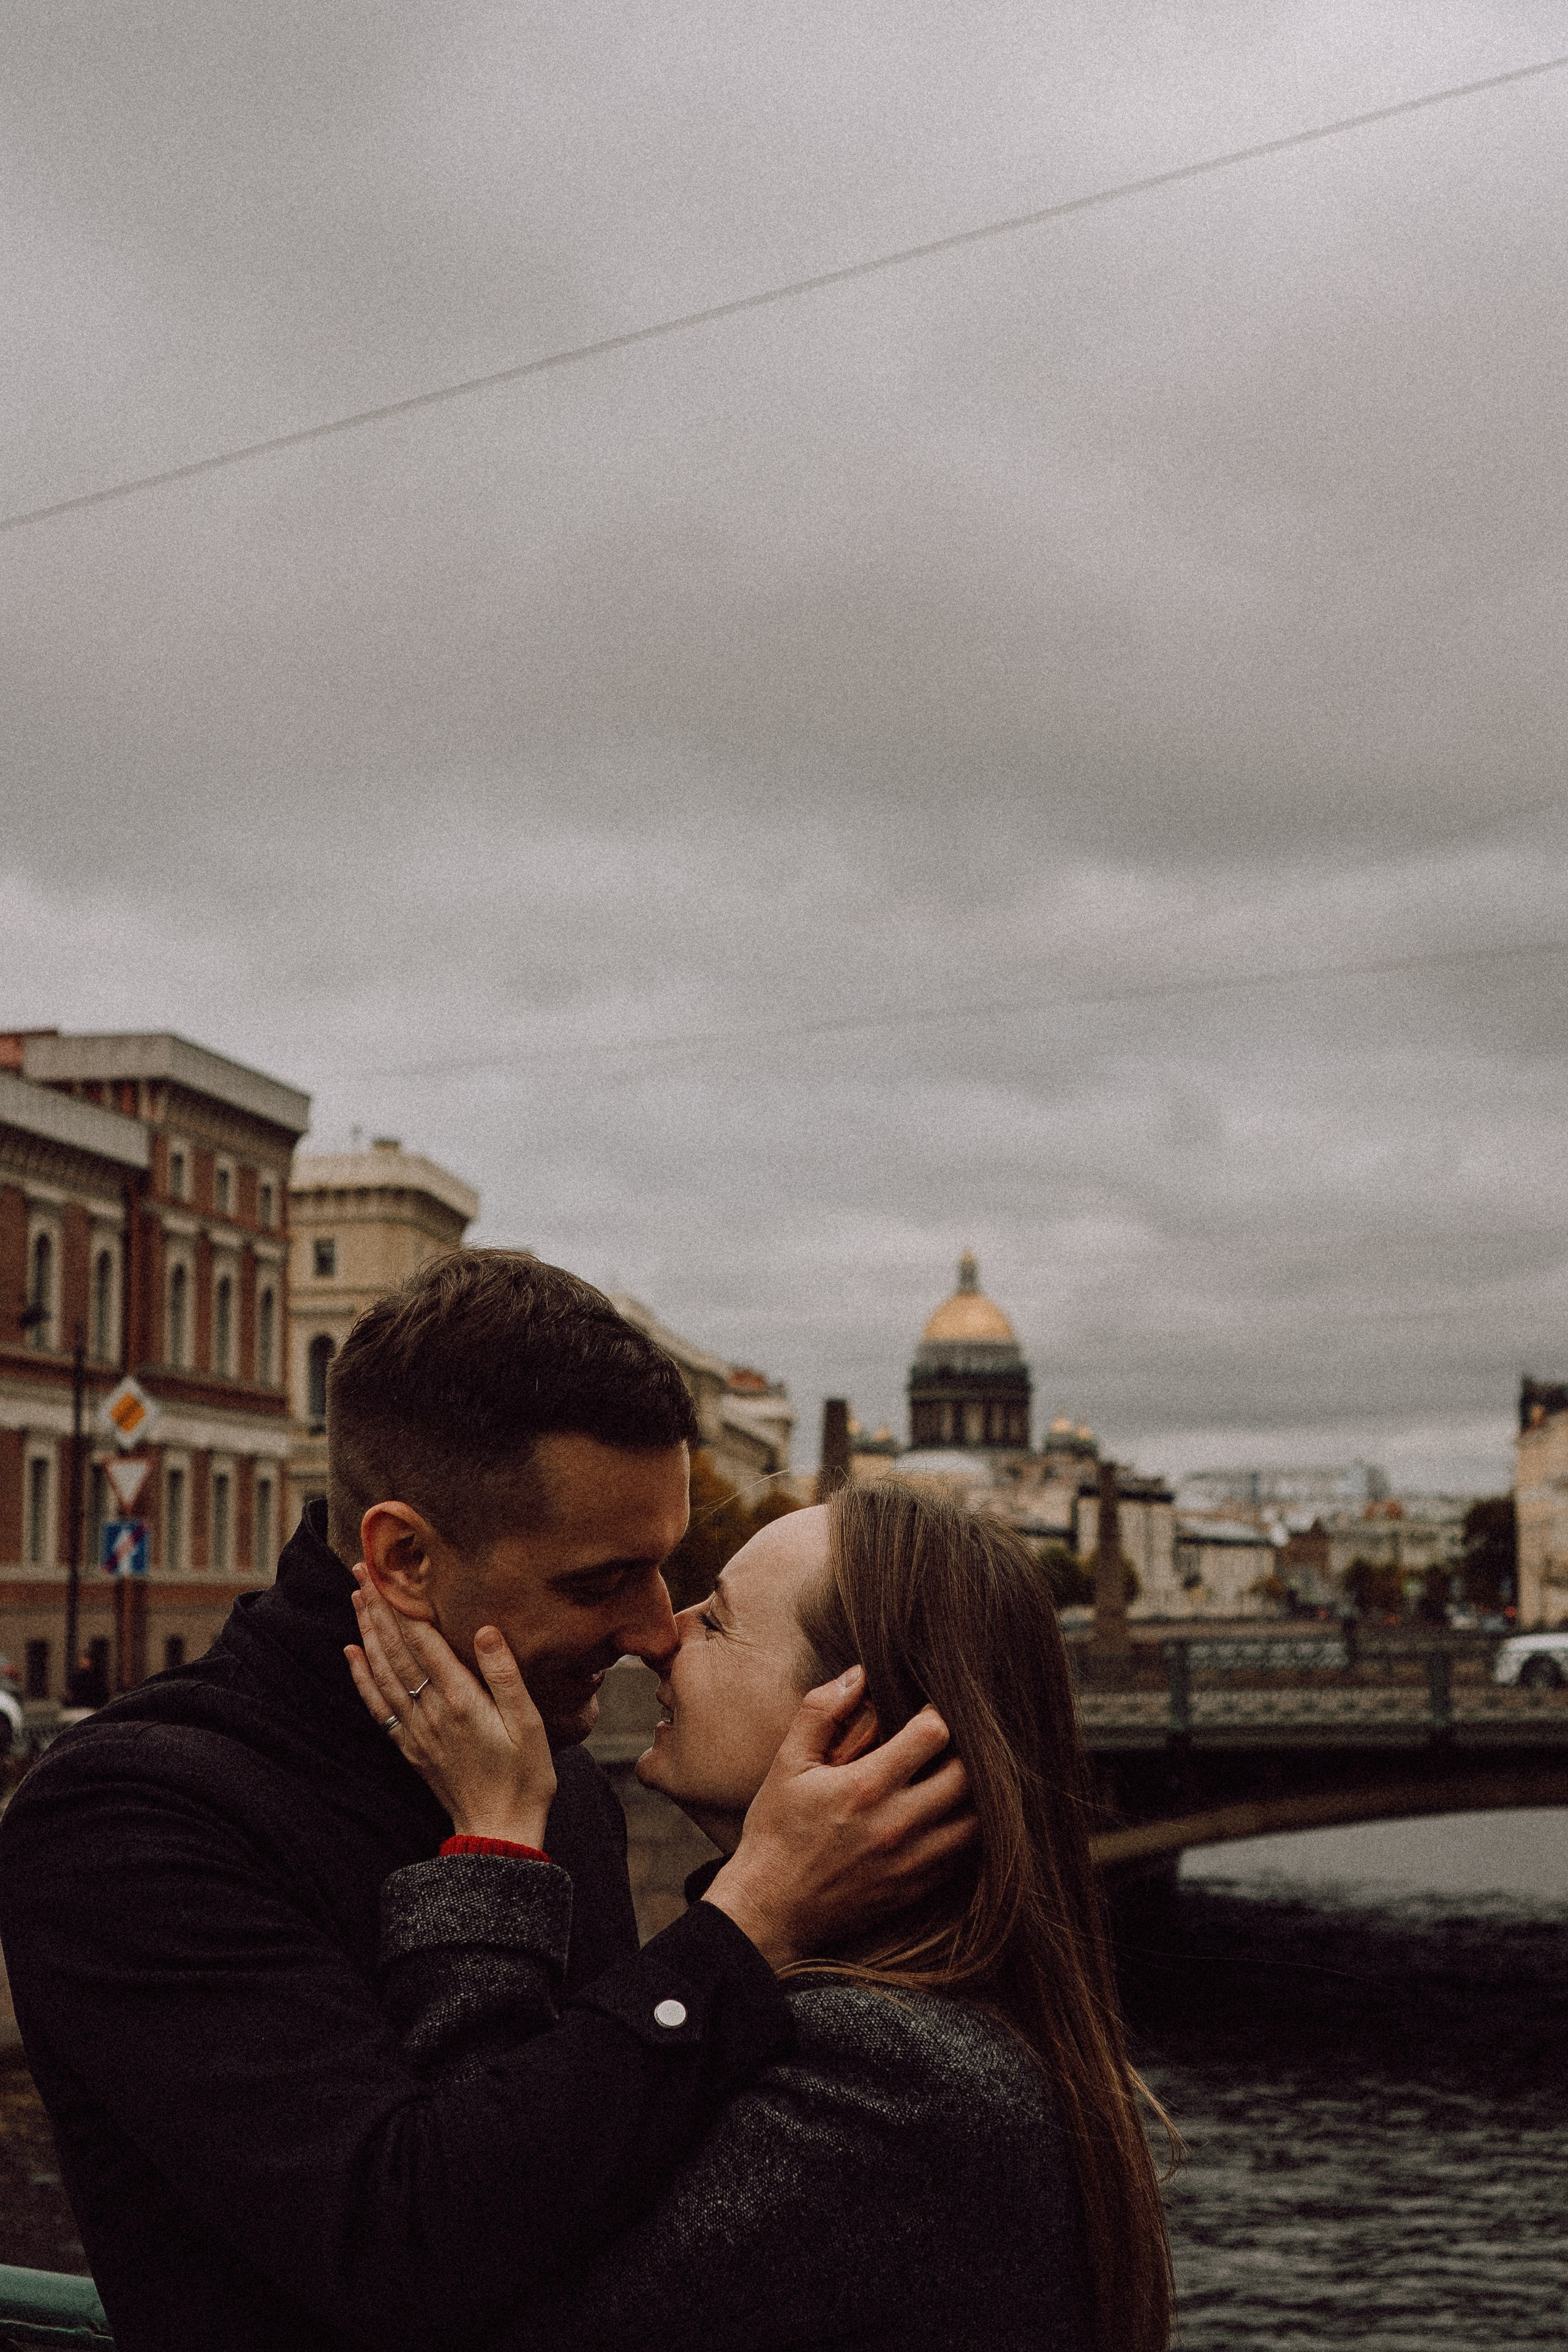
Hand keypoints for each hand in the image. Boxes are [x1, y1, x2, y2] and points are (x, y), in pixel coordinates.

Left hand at [345, 1571, 556, 1848]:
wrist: (499, 1831)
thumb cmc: (525, 1775)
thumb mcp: (529, 1723)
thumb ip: (504, 1674)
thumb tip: (484, 1628)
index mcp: (462, 1701)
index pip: (424, 1642)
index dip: (405, 1605)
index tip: (390, 1572)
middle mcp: (431, 1712)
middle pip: (397, 1651)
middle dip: (378, 1608)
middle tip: (362, 1570)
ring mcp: (416, 1731)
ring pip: (383, 1673)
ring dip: (367, 1633)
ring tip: (357, 1599)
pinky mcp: (411, 1747)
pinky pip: (378, 1705)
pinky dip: (362, 1678)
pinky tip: (353, 1654)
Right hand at [703, 1667, 973, 1968]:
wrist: (771, 1909)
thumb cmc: (777, 1831)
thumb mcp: (786, 1764)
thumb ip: (820, 1713)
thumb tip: (858, 1674)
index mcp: (865, 1787)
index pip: (934, 1735)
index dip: (936, 1713)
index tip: (926, 1710)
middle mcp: (897, 1824)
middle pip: (967, 1776)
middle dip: (964, 1750)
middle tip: (950, 1742)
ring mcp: (912, 1861)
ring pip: (977, 1819)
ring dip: (974, 1793)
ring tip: (956, 1776)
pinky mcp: (917, 1887)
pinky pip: (966, 1855)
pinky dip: (967, 1830)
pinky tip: (949, 1815)